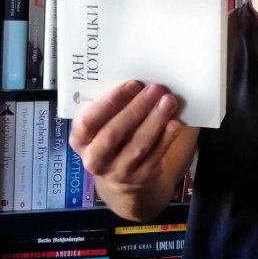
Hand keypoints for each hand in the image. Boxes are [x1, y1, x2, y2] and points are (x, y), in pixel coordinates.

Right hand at [69, 80, 196, 220]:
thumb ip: (116, 105)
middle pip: (113, 134)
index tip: (133, 84)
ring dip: (155, 121)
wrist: (123, 178)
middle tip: (155, 89)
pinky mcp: (140, 178)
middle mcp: (95, 158)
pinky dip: (166, 138)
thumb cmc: (116, 136)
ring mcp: (117, 171)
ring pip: (137, 146)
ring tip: (169, 102)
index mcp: (81, 139)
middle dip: (136, 109)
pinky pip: (155, 156)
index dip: (110, 102)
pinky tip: (176, 123)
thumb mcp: (106, 123)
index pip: (88, 121)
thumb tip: (141, 80)